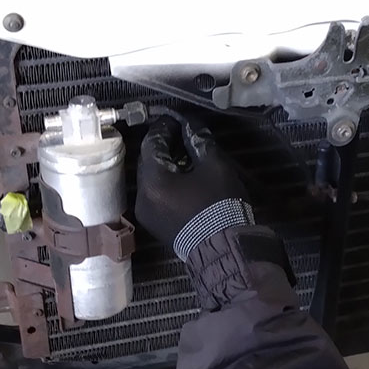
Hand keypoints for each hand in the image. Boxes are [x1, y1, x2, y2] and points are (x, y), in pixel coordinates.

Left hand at [135, 116, 251, 258]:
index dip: (164, 128)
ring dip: (166, 165)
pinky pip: (157, 195)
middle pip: (148, 162)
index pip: (151, 144)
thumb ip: (199, 142)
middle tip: (182, 134)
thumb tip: (190, 128)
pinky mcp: (156, 224)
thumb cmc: (220, 206)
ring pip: (152, 179)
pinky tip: (185, 177)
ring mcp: (148, 213)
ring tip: (186, 155)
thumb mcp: (214, 167)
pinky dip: (167, 182)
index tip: (177, 120)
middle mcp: (143, 197)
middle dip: (164, 146)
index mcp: (154, 181)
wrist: (225, 249)